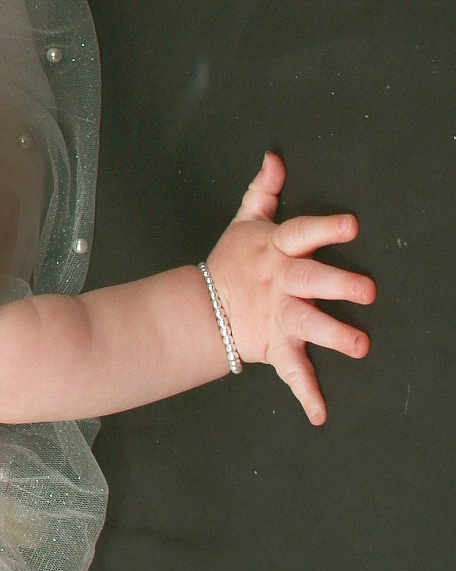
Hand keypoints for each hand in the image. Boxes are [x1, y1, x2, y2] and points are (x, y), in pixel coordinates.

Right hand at [206, 153, 375, 425]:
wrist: (203, 307)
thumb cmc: (234, 263)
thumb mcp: (246, 222)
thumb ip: (265, 191)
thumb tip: (275, 157)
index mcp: (277, 251)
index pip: (303, 234)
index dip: (326, 229)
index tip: (352, 225)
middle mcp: (282, 284)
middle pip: (313, 281)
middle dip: (339, 285)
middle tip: (367, 291)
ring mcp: (280, 317)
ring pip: (311, 325)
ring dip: (336, 336)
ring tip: (361, 347)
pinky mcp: (277, 346)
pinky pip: (293, 373)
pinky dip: (306, 395)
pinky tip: (321, 414)